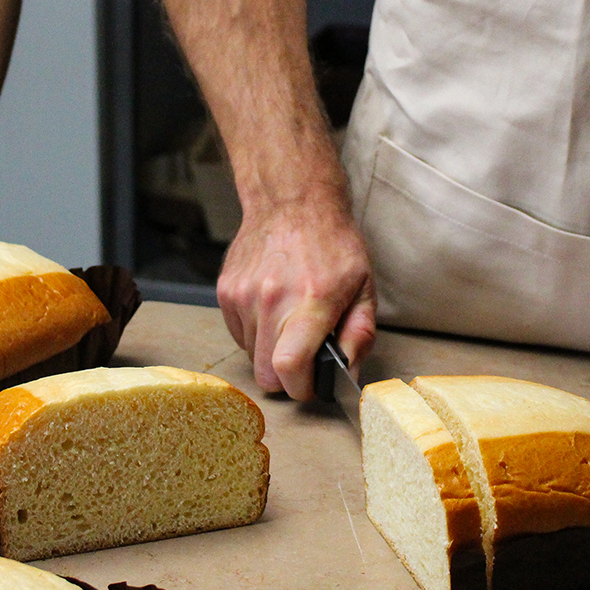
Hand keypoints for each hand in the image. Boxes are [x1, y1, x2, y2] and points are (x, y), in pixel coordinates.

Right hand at [217, 192, 375, 399]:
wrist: (292, 201)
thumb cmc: (332, 243)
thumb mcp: (363, 286)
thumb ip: (359, 334)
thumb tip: (349, 374)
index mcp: (311, 301)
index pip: (290, 368)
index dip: (301, 388)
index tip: (311, 384)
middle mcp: (272, 300)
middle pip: (265, 374)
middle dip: (285, 378)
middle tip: (303, 360)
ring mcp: (244, 295)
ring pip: (251, 356)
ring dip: (270, 351)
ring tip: (289, 322)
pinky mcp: (226, 291)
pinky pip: (239, 334)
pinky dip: (256, 333)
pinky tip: (272, 309)